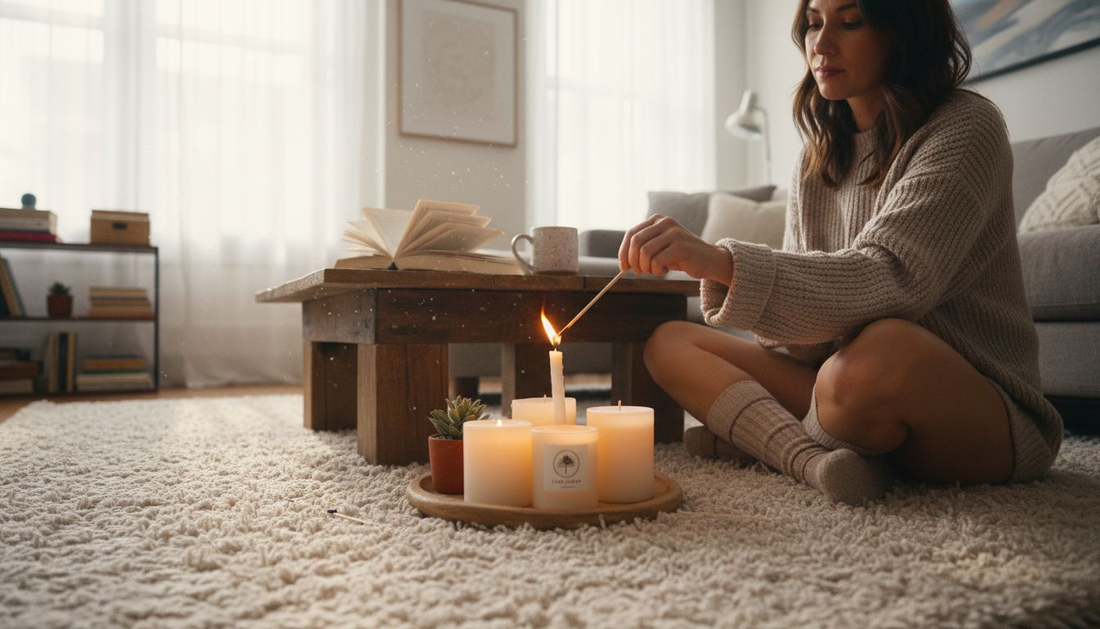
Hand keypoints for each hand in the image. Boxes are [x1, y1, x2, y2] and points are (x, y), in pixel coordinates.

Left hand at [618, 214, 733, 282]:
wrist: (709, 260)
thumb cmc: (681, 257)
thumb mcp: (660, 248)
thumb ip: (643, 249)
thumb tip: (623, 263)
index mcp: (657, 220)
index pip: (631, 234)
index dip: (623, 252)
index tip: (623, 267)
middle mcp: (665, 222)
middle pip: (635, 242)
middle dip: (633, 261)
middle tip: (639, 272)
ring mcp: (673, 233)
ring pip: (645, 252)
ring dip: (646, 267)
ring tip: (655, 270)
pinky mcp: (680, 246)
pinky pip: (657, 261)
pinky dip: (656, 270)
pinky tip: (664, 270)